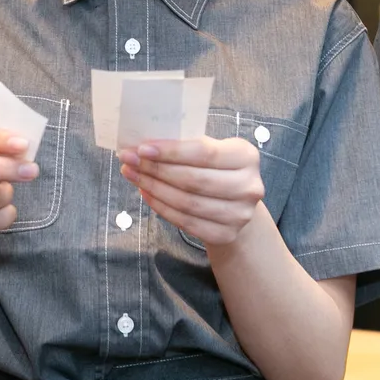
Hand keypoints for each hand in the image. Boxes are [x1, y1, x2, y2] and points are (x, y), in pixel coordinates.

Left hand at [118, 137, 264, 247]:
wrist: (235, 203)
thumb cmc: (215, 168)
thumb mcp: (210, 149)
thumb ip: (185, 146)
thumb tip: (144, 146)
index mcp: (246, 156)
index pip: (204, 153)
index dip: (170, 152)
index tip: (141, 149)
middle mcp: (249, 186)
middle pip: (193, 180)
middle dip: (156, 170)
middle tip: (130, 161)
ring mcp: (240, 214)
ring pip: (187, 202)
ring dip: (154, 188)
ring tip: (133, 176)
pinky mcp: (226, 234)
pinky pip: (185, 221)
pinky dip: (161, 207)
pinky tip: (146, 193)